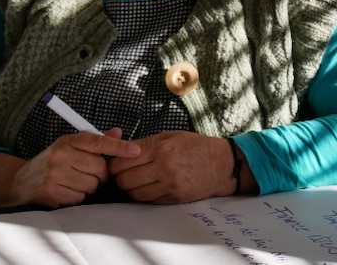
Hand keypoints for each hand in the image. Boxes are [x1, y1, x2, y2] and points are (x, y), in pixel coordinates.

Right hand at [0, 128, 140, 209]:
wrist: (20, 182)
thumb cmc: (51, 163)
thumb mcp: (70, 147)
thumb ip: (95, 141)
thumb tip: (118, 132)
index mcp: (67, 141)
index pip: (98, 141)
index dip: (119, 146)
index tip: (135, 150)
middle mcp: (60, 155)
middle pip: (99, 169)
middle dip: (98, 175)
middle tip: (84, 173)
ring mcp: (55, 174)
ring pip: (92, 185)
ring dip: (87, 187)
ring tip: (73, 182)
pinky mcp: (51, 192)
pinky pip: (80, 198)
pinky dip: (76, 197)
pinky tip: (65, 191)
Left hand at [108, 131, 233, 203]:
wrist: (222, 165)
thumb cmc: (196, 146)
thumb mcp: (170, 136)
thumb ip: (145, 144)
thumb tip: (121, 150)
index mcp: (160, 148)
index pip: (122, 161)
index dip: (114, 162)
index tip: (115, 162)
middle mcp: (163, 167)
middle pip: (124, 179)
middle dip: (119, 176)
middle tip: (123, 172)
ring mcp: (168, 185)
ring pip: (133, 193)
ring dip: (130, 188)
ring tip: (136, 180)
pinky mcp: (173, 199)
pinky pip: (148, 201)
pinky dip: (143, 195)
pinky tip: (148, 186)